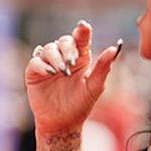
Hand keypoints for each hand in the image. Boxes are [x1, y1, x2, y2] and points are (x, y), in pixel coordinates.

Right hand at [25, 20, 120, 134]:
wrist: (62, 124)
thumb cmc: (80, 105)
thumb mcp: (94, 87)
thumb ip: (103, 67)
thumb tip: (115, 48)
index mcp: (80, 58)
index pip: (81, 39)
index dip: (82, 31)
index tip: (83, 26)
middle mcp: (63, 58)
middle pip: (63, 41)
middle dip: (68, 49)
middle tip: (72, 62)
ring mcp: (48, 64)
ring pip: (48, 49)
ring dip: (56, 58)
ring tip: (61, 72)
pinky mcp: (34, 73)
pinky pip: (35, 62)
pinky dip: (42, 65)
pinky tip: (50, 73)